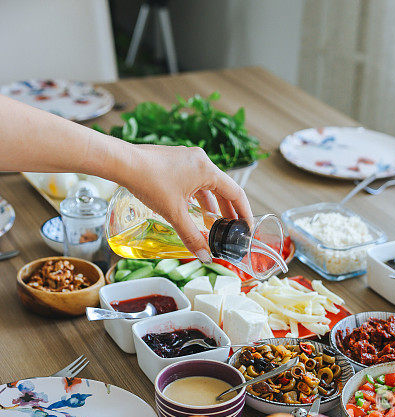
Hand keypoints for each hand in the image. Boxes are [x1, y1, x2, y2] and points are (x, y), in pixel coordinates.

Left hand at [124, 144, 252, 261]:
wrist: (123, 162)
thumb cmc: (150, 182)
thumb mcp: (174, 213)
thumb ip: (192, 236)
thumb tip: (205, 256)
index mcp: (207, 170)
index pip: (236, 193)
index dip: (245, 212)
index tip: (248, 227)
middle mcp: (201, 161)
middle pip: (223, 189)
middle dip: (228, 211)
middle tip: (232, 229)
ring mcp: (188, 159)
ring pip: (208, 185)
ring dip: (212, 205)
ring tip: (213, 223)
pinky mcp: (176, 161)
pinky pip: (195, 181)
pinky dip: (198, 197)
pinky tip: (192, 210)